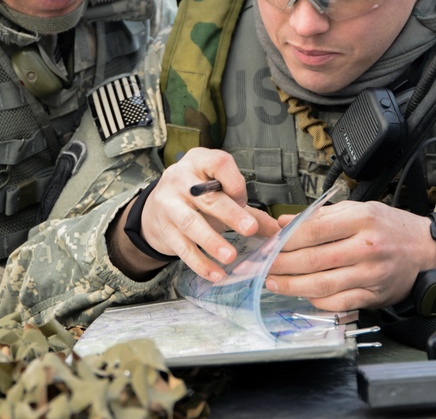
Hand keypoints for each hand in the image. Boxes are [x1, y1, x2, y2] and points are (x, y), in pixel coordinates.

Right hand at [112, 148, 279, 280]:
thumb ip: (250, 212)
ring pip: (191, 223)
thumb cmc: (196, 198)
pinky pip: (182, 248)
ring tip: (230, 257)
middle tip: (250, 229)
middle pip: (207, 197)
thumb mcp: (220, 194)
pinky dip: (200, 263)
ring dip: (212, 241)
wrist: (155, 208)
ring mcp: (169, 204)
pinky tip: (215, 273)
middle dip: (230, 214)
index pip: (219, 163)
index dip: (234, 182)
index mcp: (199, 162)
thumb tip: (280, 231)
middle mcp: (180, 179)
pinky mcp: (164, 230)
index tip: (244, 200)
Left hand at [264, 200, 435, 311]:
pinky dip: (315, 301)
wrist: (425, 249)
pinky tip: (301, 294)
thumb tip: (284, 222)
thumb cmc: (390, 227)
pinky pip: (337, 303)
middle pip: (312, 260)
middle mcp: (365, 247)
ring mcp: (369, 274)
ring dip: (291, 286)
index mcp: (360, 220)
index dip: (285, 239)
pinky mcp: (372, 295)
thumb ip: (319, 216)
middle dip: (281, 264)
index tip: (269, 243)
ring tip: (273, 282)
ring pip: (321, 285)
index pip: (312, 231)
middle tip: (262, 265)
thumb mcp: (358, 209)